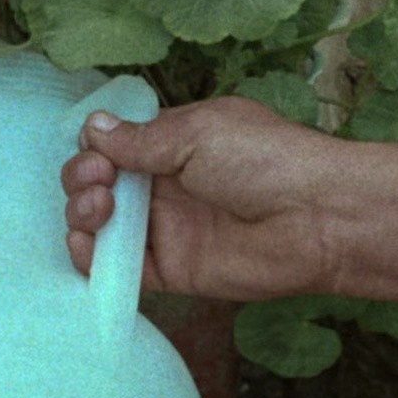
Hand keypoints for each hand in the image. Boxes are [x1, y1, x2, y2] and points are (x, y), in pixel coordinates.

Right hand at [62, 96, 346, 300]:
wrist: (315, 218)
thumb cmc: (265, 159)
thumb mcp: (199, 133)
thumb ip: (143, 139)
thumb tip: (93, 127)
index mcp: (175, 143)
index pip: (115, 144)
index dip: (96, 147)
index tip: (99, 152)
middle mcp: (166, 185)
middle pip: (100, 183)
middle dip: (83, 177)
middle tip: (100, 181)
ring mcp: (167, 228)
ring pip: (102, 225)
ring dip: (82, 213)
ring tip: (100, 208)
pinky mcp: (172, 270)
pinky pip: (120, 268)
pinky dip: (92, 259)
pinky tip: (88, 243)